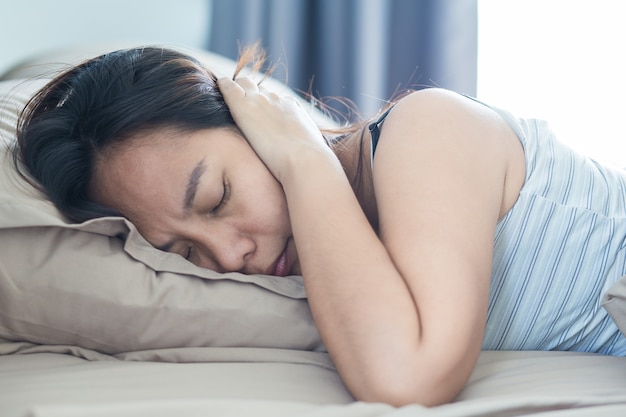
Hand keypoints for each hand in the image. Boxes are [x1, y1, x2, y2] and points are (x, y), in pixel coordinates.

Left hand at [217, 77, 335, 181]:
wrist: (305, 160)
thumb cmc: (310, 163)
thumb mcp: (310, 149)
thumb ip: (303, 146)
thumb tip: (307, 157)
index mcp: (292, 108)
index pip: (273, 99)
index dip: (263, 104)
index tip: (257, 113)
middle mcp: (276, 100)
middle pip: (256, 87)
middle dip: (246, 91)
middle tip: (236, 102)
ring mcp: (259, 101)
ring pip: (242, 83)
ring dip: (233, 88)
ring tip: (222, 94)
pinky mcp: (244, 107)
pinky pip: (228, 88)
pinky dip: (222, 86)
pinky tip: (216, 87)